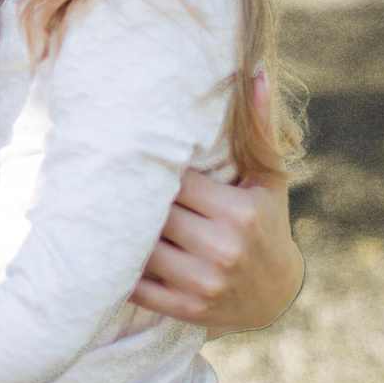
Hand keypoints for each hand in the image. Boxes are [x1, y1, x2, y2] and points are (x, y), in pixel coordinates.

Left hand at [132, 79, 304, 333]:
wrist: (276, 297)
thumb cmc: (267, 224)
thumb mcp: (267, 180)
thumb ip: (259, 129)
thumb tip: (254, 73)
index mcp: (239, 212)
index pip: (176, 182)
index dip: (152, 170)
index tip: (132, 157)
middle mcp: (221, 248)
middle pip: (155, 214)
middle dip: (135, 200)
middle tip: (107, 180)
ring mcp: (202, 282)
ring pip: (142, 249)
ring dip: (123, 233)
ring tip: (107, 213)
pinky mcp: (186, 309)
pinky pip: (138, 287)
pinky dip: (122, 270)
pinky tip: (112, 251)